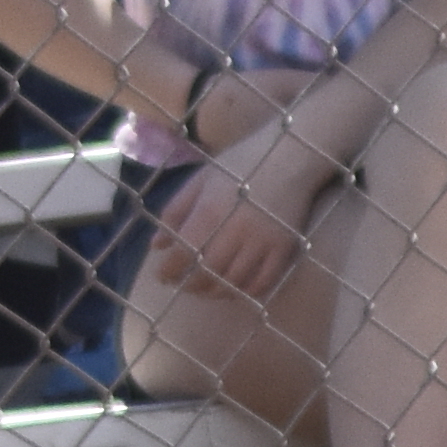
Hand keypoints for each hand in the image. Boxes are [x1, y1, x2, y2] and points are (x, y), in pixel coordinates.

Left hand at [155, 112, 337, 302]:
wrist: (291, 155)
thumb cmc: (241, 164)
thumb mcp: (202, 179)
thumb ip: (176, 210)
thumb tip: (156, 245)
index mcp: (211, 210)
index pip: (183, 253)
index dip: (170, 270)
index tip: (163, 277)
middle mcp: (236, 230)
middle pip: (208, 273)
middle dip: (191, 285)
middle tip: (184, 286)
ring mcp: (262, 241)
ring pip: (234, 281)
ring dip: (216, 291)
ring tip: (207, 289)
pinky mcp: (284, 248)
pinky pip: (263, 283)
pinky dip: (246, 292)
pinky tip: (236, 288)